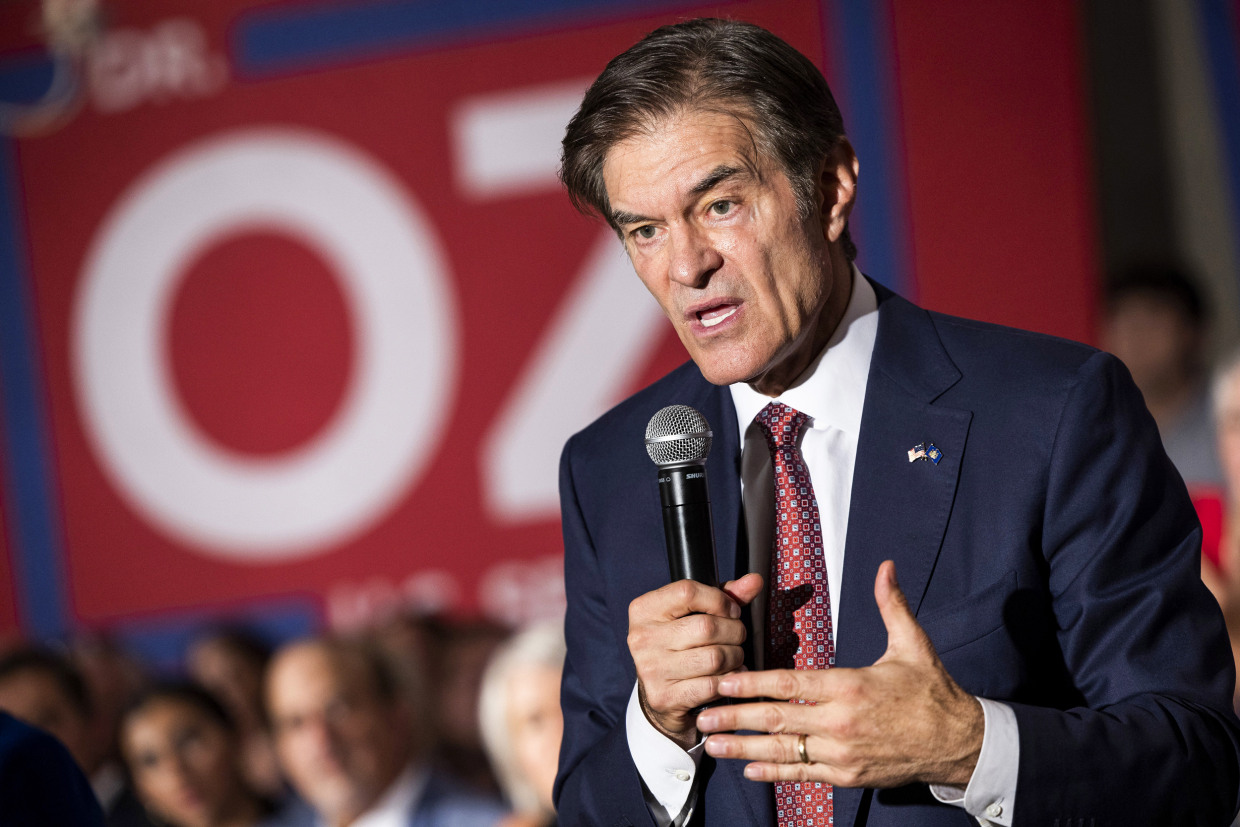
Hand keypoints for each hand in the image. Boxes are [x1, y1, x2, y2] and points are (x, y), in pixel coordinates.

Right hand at [628, 573, 763, 748]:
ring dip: (735, 657)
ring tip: (734, 657)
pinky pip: (712, 685)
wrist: (661, 696)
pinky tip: (728, 676)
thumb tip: (755, 580)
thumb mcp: (693, 615)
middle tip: (737, 637)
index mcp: (644, 610)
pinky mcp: (664, 696)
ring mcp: (651, 669)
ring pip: (714, 657)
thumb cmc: (680, 646)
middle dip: (734, 631)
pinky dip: (728, 680)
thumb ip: (723, 595)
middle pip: (706, 626)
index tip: (731, 611)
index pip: (687, 592)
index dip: (719, 600)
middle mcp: (642, 638)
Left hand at [696, 561, 982, 787]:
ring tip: (712, 744)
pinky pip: (803, 773)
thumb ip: (891, 605)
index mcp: (850, 687)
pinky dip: (774, 771)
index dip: (751, 682)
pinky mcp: (847, 776)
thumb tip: (885, 567)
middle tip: (703, 714)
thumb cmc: (933, 693)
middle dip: (734, 717)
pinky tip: (749, 768)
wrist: (959, 743)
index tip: (723, 680)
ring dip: (743, 748)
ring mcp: (842, 754)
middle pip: (776, 719)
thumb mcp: (912, 645)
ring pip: (783, 751)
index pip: (789, 684)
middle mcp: (840, 723)